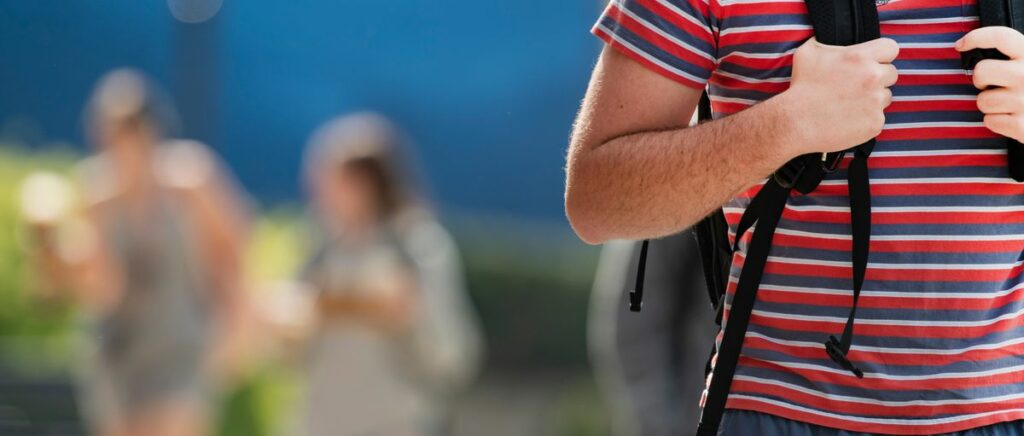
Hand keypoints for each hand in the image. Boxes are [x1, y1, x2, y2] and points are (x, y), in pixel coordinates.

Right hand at [781, 37, 899, 156]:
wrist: (795, 123)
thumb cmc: (801, 87)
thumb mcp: (807, 53)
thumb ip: (827, 42)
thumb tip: (832, 39)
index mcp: (860, 57)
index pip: (891, 48)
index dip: (882, 55)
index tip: (872, 62)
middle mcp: (872, 78)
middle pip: (891, 73)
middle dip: (877, 78)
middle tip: (856, 86)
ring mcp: (875, 102)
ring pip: (885, 97)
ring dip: (872, 99)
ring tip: (849, 104)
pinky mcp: (875, 123)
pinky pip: (878, 117)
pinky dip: (866, 119)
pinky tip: (848, 119)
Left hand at [957, 27, 1023, 140]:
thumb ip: (1012, 56)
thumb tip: (970, 48)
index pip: (1000, 37)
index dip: (975, 38)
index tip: (960, 45)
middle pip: (982, 71)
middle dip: (981, 80)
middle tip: (992, 85)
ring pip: (983, 100)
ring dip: (989, 104)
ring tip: (1007, 104)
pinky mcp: (1022, 125)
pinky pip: (989, 121)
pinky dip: (996, 122)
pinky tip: (1012, 118)